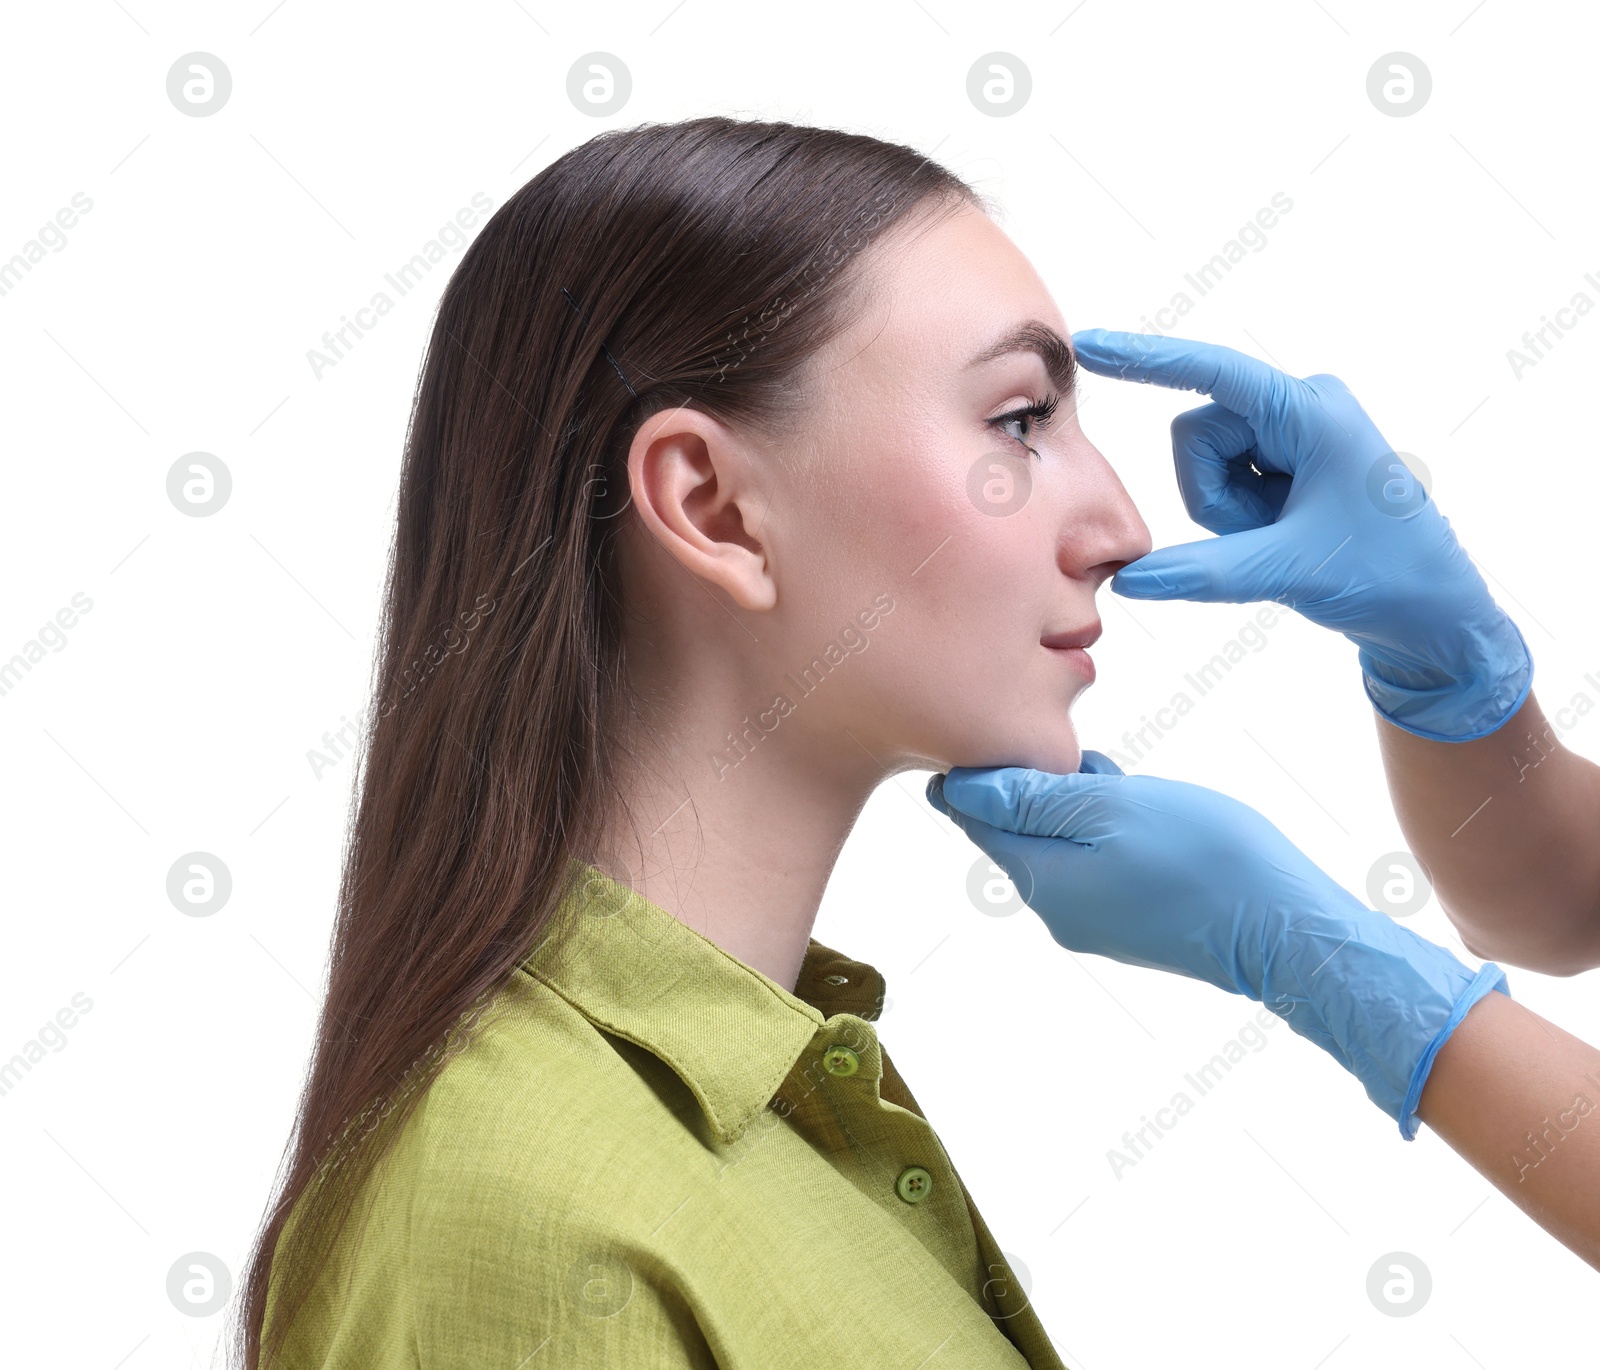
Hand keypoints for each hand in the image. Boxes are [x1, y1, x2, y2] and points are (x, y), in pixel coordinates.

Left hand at [927, 752, 1508, 1137]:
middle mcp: (1055, 909)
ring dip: (1072, 800)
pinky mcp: (1130, 921)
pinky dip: (1104, 824)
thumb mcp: (1111, 807)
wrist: (1287, 929)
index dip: (980, 766)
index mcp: (1039, 880)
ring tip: (1109, 768)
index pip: (973, 818)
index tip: (1008, 722)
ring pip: (1057, 841)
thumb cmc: (1203, 857)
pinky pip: (1093, 861)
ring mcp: (1094, 920)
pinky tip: (1135, 801)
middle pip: (1013, 830)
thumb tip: (958, 788)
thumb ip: (1032, 798)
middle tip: (1071, 740)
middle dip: (1031, 781)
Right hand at [1071, 329, 1531, 741]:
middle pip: (1198, 435)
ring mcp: (1293, 435)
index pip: (1212, 373)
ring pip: (1204, 462)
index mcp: (1312, 411)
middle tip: (1266, 534)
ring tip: (1280, 537)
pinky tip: (1280, 536)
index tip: (1087, 347)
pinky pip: (1222, 480)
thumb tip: (1128, 582)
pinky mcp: (1286, 462)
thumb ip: (1203, 573)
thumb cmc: (1384, 575)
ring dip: (1225, 510)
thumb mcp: (1288, 571)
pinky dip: (1235, 517)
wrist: (1433, 612)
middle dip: (1212, 494)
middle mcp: (1301, 409)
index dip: (1145, 360)